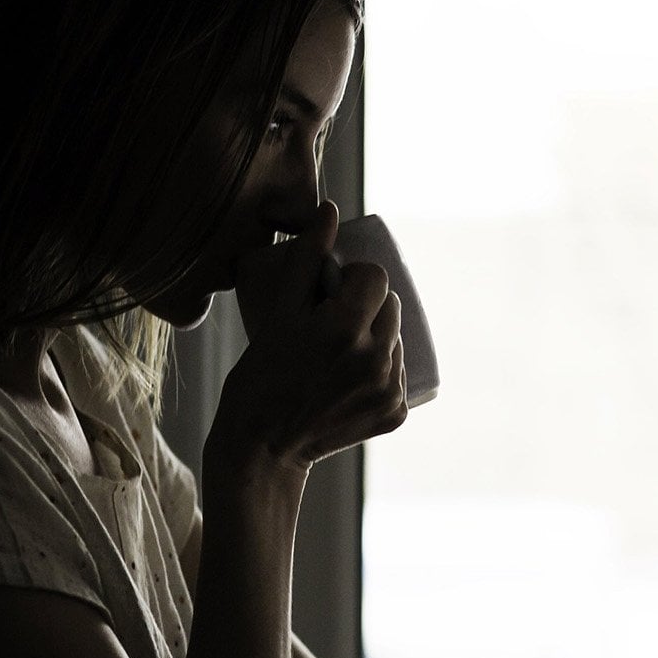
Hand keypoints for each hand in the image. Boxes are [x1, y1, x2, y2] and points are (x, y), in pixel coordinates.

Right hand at [211, 202, 407, 474]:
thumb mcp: (277, 313)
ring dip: (376, 336)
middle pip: (391, 306)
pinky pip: (398, 373)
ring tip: (340, 351)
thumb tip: (330, 209)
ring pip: (397, 339)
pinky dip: (381, 369)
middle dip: (367, 306)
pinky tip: (351, 377)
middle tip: (333, 322)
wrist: (262, 447)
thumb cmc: (259, 376)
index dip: (356, 278)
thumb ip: (305, 260)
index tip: (334, 291)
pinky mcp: (396, 413)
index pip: (376, 277)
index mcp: (344, 329)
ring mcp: (389, 390)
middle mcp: (375, 359)